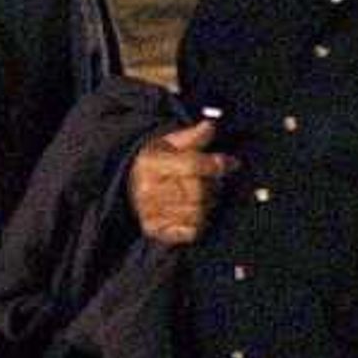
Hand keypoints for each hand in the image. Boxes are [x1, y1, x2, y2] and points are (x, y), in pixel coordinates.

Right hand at [128, 117, 234, 245]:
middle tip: (215, 182)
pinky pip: (190, 232)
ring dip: (208, 205)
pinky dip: (198, 224)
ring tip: (204, 197)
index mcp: (151, 163)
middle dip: (213, 186)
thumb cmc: (155, 161)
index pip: (192, 165)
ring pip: (197, 212)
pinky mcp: (154, 229)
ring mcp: (150, 211)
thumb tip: (210, 126)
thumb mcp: (170, 142)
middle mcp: (148, 189)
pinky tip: (194, 213)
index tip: (231, 163)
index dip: (216, 164)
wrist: (126, 183)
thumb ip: (194, 136)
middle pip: (197, 191)